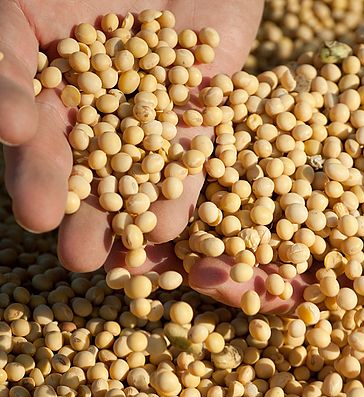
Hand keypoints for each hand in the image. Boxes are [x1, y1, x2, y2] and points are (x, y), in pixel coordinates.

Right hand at [0, 1, 262, 280]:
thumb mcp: (27, 5)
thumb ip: (6, 54)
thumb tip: (9, 122)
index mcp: (43, 84)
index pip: (25, 125)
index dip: (27, 161)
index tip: (25, 173)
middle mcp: (91, 112)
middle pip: (73, 164)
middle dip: (67, 204)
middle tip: (69, 252)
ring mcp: (147, 122)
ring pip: (130, 176)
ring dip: (121, 220)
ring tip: (108, 259)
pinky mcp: (199, 123)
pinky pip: (189, 163)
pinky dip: (180, 195)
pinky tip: (170, 228)